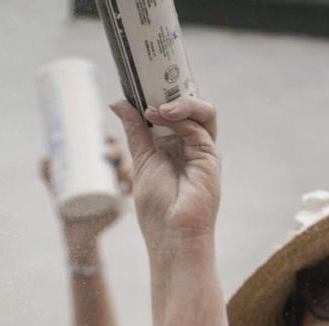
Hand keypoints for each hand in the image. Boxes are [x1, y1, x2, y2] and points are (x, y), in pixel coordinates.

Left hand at [40, 132, 131, 252]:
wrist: (76, 232)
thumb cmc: (67, 206)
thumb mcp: (56, 188)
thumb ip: (47, 173)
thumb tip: (44, 159)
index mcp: (99, 166)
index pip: (107, 147)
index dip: (109, 139)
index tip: (104, 136)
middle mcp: (111, 175)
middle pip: (119, 157)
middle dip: (117, 151)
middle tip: (106, 154)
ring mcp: (117, 189)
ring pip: (127, 173)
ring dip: (127, 169)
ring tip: (118, 172)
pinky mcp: (120, 204)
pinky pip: (130, 194)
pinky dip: (131, 189)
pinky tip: (128, 187)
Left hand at [111, 96, 219, 250]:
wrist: (172, 238)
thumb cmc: (157, 210)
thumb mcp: (141, 161)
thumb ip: (135, 131)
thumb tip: (119, 102)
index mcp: (174, 148)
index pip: (172, 112)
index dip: (158, 95)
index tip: (137, 84)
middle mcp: (190, 147)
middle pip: (189, 107)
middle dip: (171, 91)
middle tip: (147, 84)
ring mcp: (202, 151)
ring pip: (201, 111)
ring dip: (178, 102)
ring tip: (154, 107)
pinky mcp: (210, 157)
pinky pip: (199, 126)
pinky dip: (181, 116)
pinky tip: (161, 114)